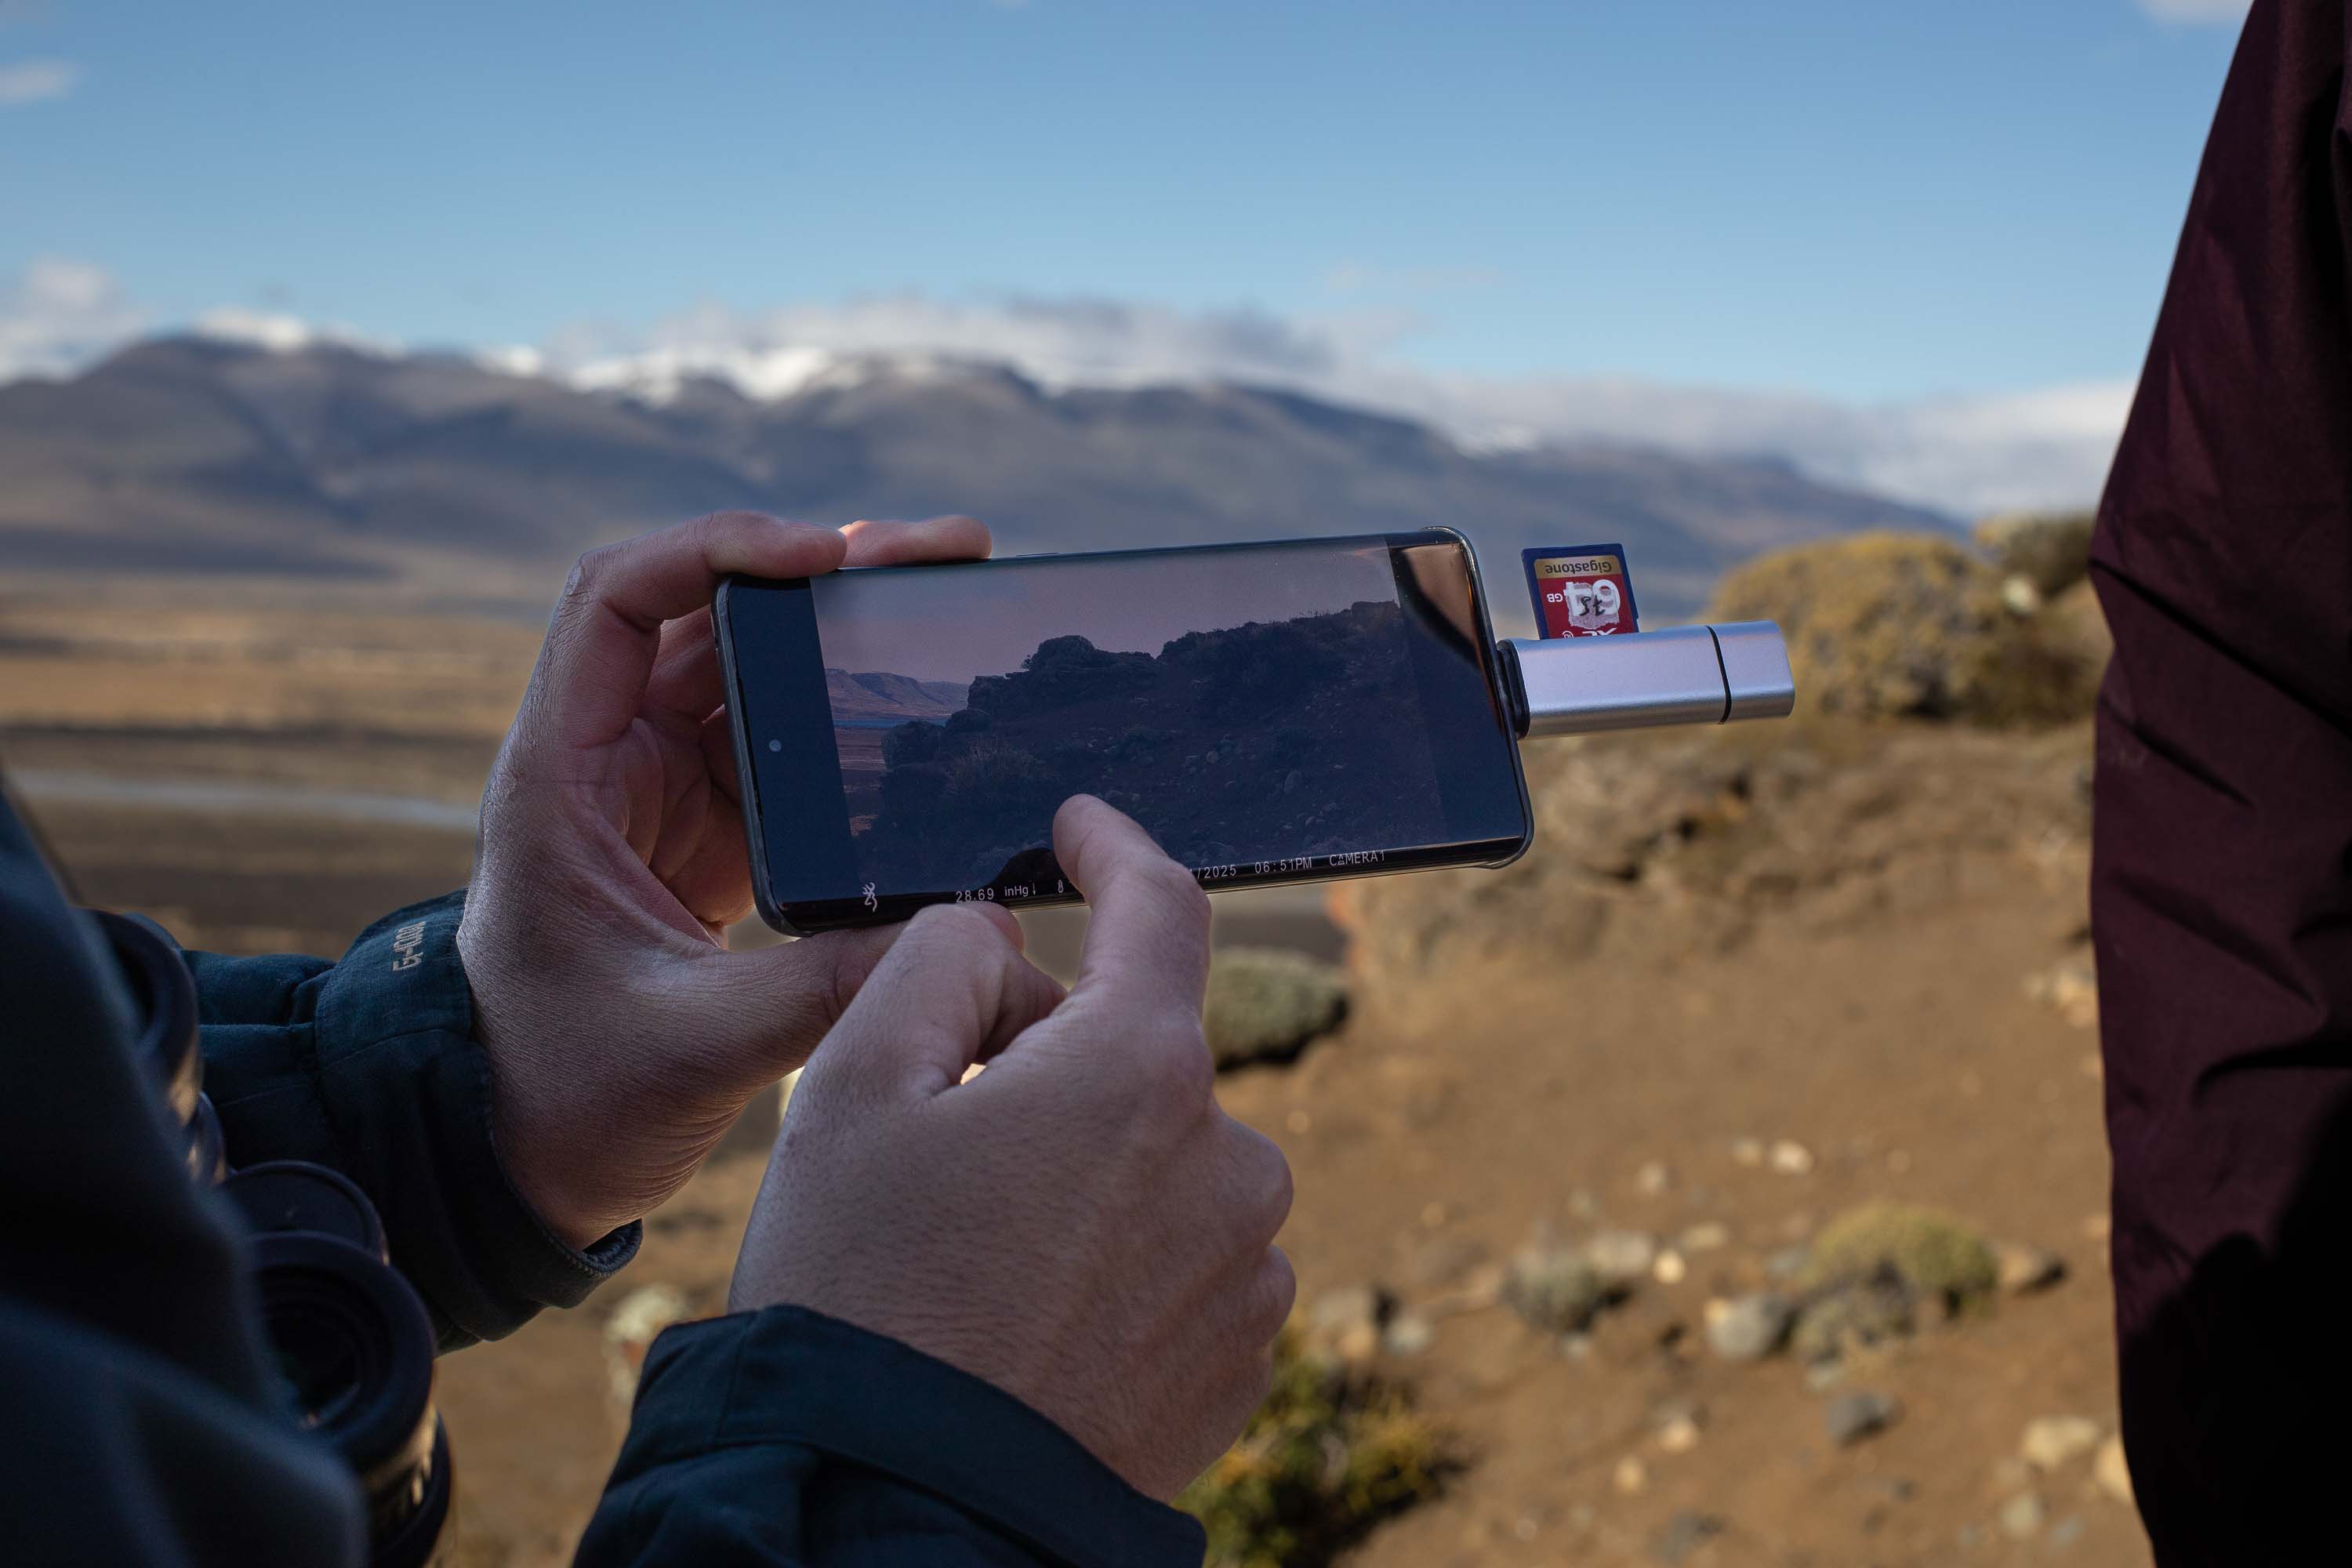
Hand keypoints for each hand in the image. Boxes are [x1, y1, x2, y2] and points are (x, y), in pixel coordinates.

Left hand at [458, 510, 990, 1247]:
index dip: (717, 552)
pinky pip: (783, 740)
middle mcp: (606, 759)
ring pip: (753, 667)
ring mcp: (659, 790)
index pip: (619, 601)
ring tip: (949, 596)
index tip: (826, 557)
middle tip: (939, 553)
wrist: (523, 1157)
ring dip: (845, 629)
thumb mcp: (694, 1044)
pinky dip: (853, 710)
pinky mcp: (708, 831)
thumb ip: (819, 988)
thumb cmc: (564, 1096)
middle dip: (823, 570)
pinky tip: (929, 704)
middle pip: (709, 613)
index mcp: (561, 776)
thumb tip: (957, 935)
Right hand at [730, 795, 1296, 1499]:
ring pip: (1161, 1161)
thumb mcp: (852, 1091)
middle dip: (1052, 1060)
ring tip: (975, 1257)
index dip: (1112, 849)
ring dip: (1087, 1169)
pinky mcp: (1240, 1356)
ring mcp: (1245, 1267)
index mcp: (1140, 1071)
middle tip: (939, 1135)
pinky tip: (1028, 1316)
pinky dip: (1117, 1256)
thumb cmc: (860, 1297)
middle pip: (1140, 1052)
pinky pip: (1181, 1257)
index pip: (1159, 907)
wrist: (898, 1513)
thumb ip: (941, 965)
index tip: (1079, 831)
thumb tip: (1008, 946)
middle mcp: (1229, 1160)